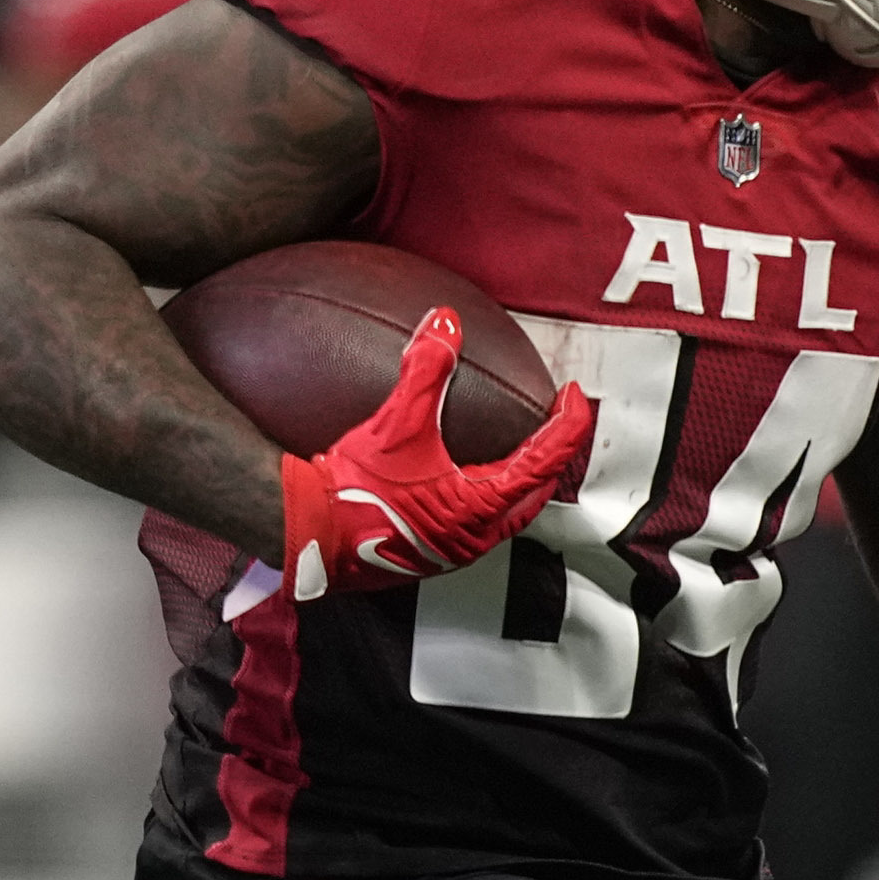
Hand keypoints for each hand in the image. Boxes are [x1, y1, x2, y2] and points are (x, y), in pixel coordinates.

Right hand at [280, 308, 593, 601]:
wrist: (306, 532)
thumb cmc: (351, 491)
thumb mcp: (395, 424)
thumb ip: (425, 370)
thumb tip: (443, 324)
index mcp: (481, 505)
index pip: (547, 459)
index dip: (568, 424)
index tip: (572, 398)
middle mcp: (476, 536)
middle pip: (537, 492)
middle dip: (551, 457)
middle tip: (553, 425)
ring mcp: (455, 551)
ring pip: (509, 515)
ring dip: (520, 482)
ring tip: (519, 451)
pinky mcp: (431, 556)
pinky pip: (478, 525)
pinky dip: (488, 497)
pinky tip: (465, 479)